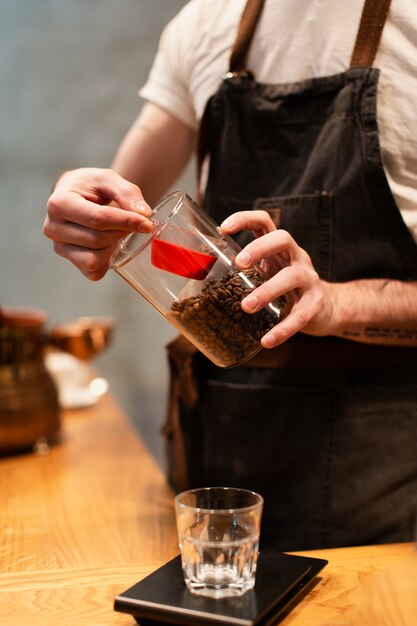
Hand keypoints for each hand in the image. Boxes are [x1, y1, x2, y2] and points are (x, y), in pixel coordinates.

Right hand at [43, 167, 152, 279]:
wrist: (76, 195)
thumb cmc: (90, 186)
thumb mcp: (108, 179)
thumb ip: (127, 192)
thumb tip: (144, 214)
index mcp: (58, 203)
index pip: (97, 219)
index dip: (125, 222)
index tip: (147, 222)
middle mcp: (53, 228)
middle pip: (97, 240)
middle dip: (122, 232)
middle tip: (134, 222)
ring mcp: (60, 248)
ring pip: (94, 259)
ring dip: (113, 247)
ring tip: (117, 231)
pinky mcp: (70, 262)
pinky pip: (94, 272)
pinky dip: (107, 261)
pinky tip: (109, 245)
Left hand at [221, 210, 335, 347]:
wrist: (324, 309)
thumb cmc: (285, 289)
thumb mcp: (266, 274)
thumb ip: (244, 273)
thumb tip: (201, 279)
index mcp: (279, 248)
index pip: (264, 222)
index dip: (245, 219)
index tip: (223, 228)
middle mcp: (296, 258)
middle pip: (283, 239)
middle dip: (259, 248)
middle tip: (239, 263)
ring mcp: (309, 279)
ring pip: (292, 277)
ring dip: (267, 291)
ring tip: (247, 306)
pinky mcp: (315, 303)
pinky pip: (300, 315)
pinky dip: (282, 329)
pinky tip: (267, 341)